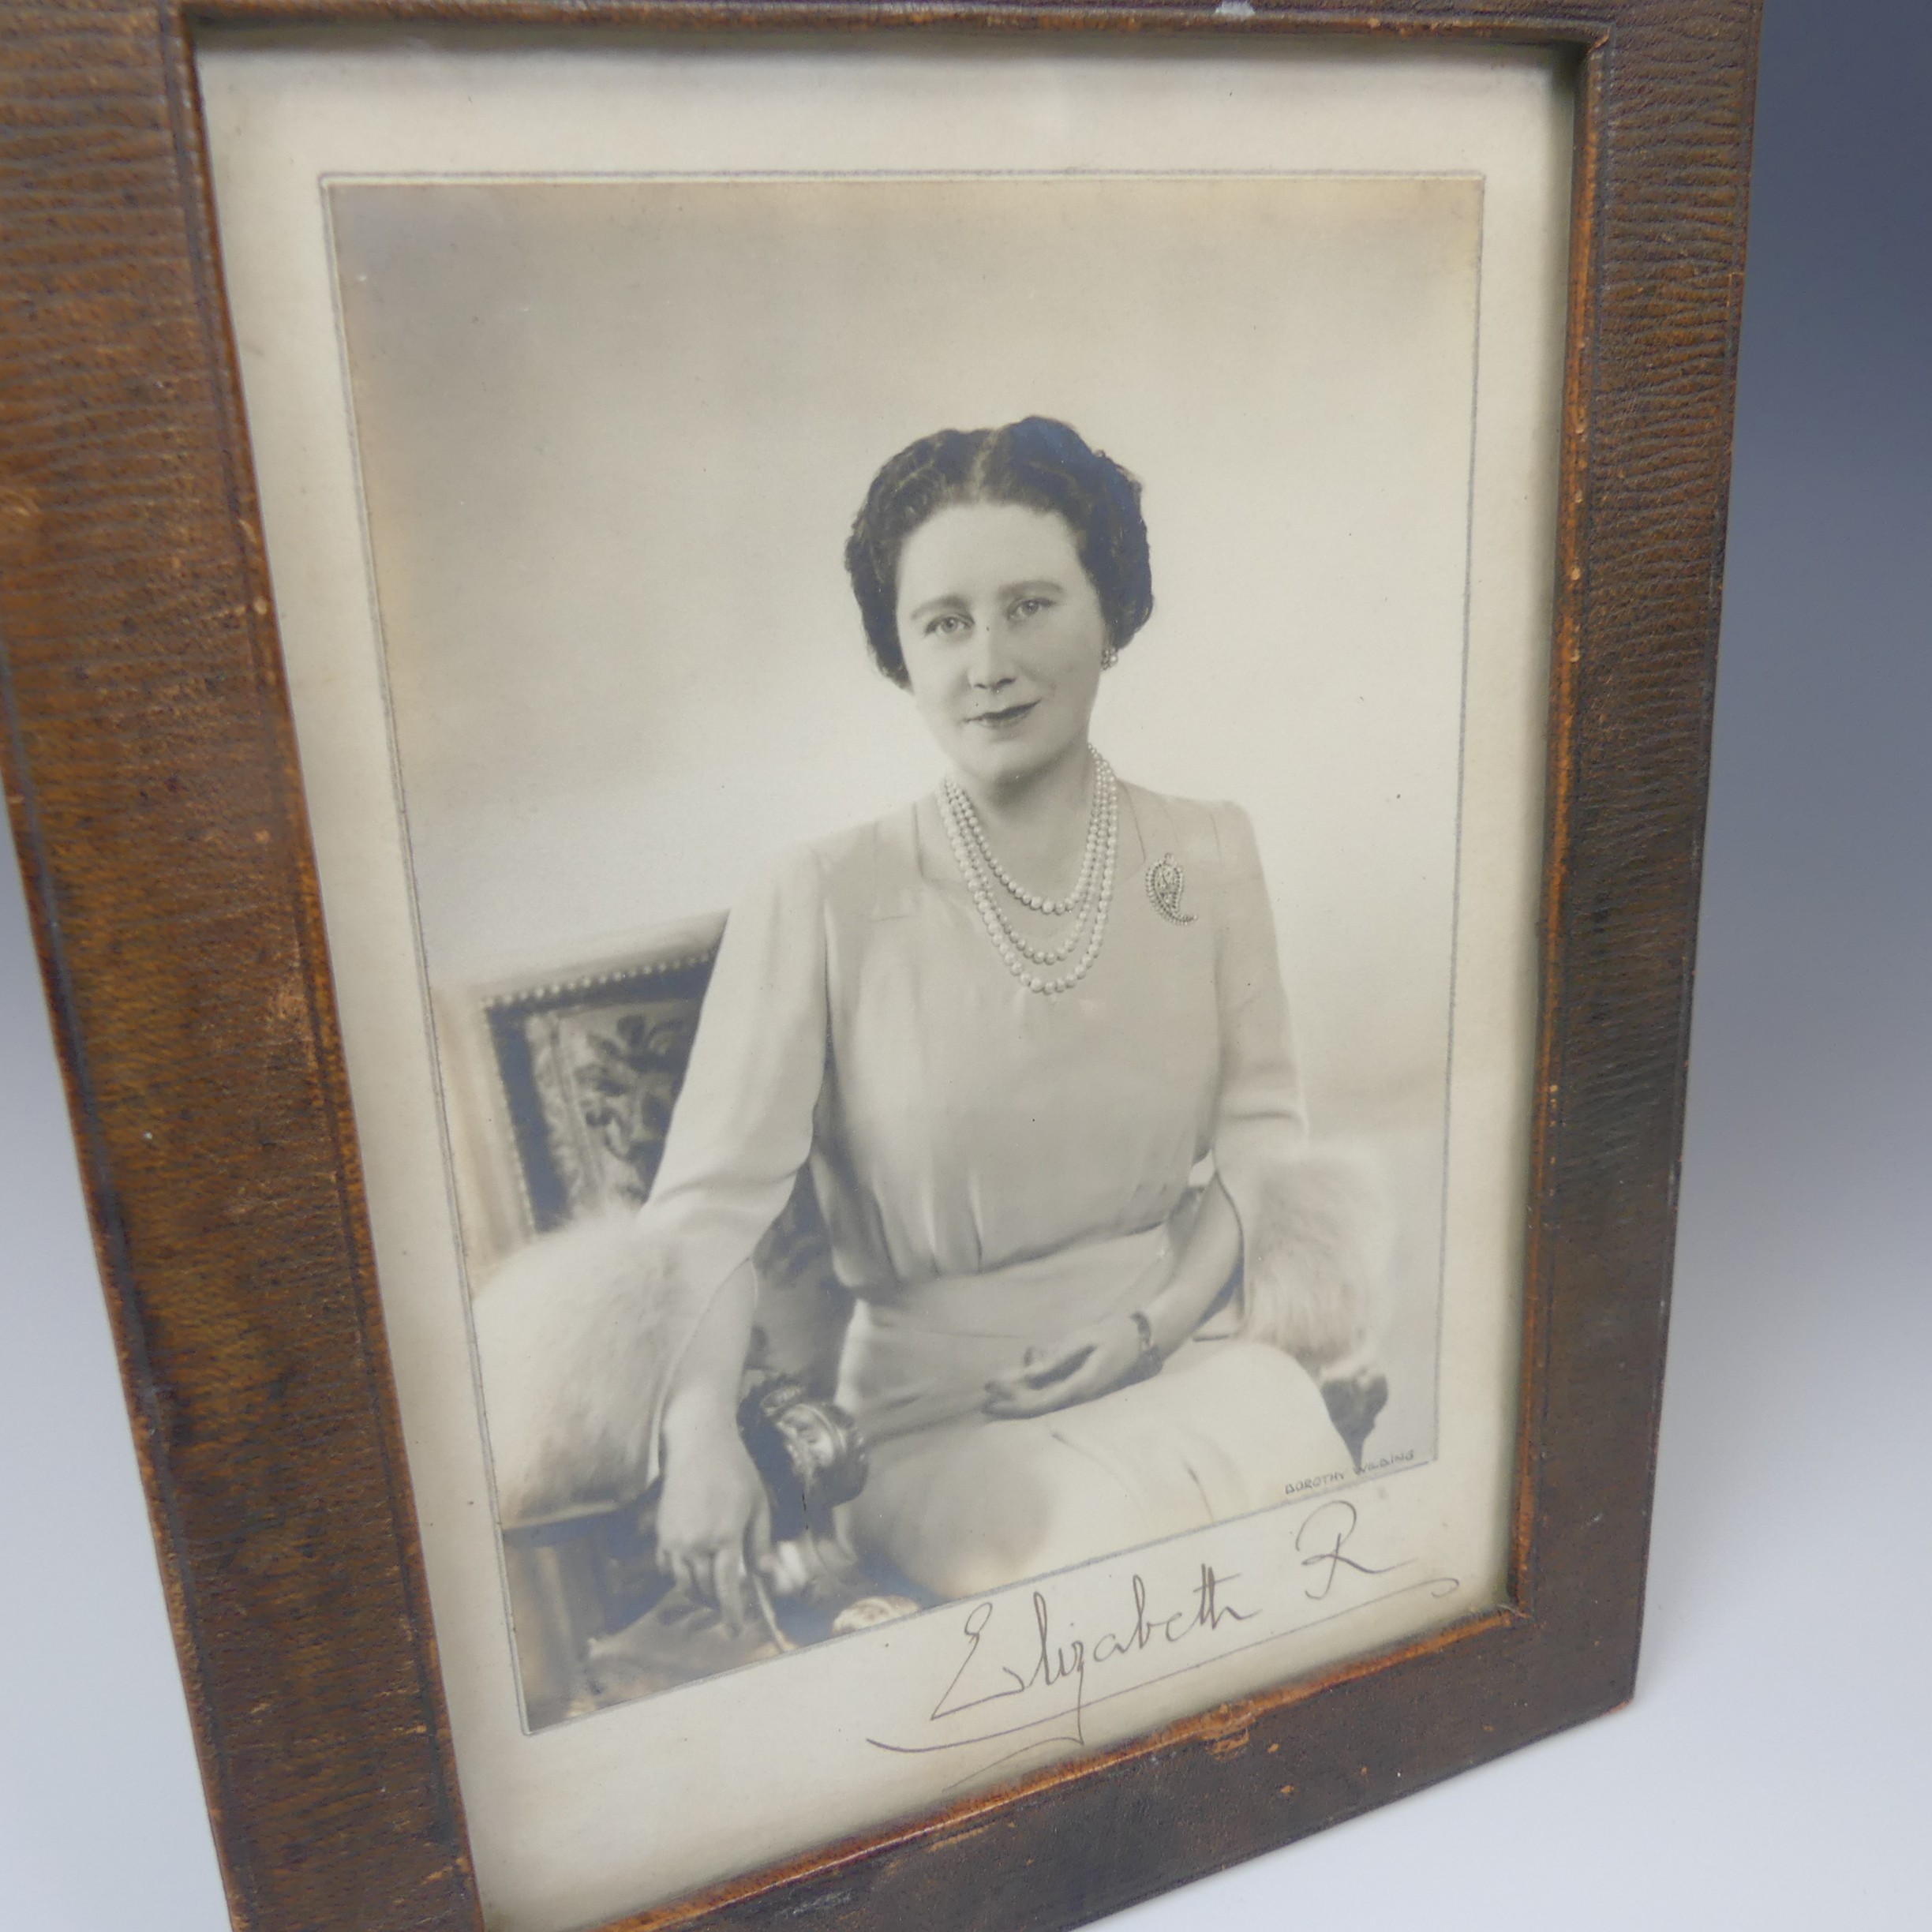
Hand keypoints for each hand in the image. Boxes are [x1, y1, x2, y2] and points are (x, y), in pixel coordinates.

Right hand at [655, 1413, 771, 1634]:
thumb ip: (760, 1543)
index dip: (732, 1613)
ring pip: (684, 1583)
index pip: (727, 1588)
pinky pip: (667, 1569)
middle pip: (705, 1589)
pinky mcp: (661, 1533)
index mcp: (725, 1535)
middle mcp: (696, 1542)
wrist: (698, 1445)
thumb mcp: (758, 1504)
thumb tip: (767, 1576)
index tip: (737, 1630)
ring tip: (714, 1592)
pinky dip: (680, 1578)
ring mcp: (675, 1539)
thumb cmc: (735, 1472)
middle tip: (730, 1607)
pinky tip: (693, 1573)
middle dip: (718, 1603)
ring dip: (700, 1593)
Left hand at [983, 1315, 1150, 1419]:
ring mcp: (1082, 1396)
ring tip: (995, 1389)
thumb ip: (1056, 1357)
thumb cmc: (1113, 1335)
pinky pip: (1053, 1393)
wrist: (1142, 1340)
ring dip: (1020, 1397)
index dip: (1013, 1399)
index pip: (1040, 1401)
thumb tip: (1028, 1373)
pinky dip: (1034, 1388)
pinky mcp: (1081, 1390)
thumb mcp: (1083, 1339)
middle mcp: (1080, 1397)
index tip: (991, 1390)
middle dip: (1011, 1404)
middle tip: (984, 1398)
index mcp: (1081, 1386)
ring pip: (1045, 1402)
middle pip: (1039, 1408)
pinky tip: (1022, 1376)